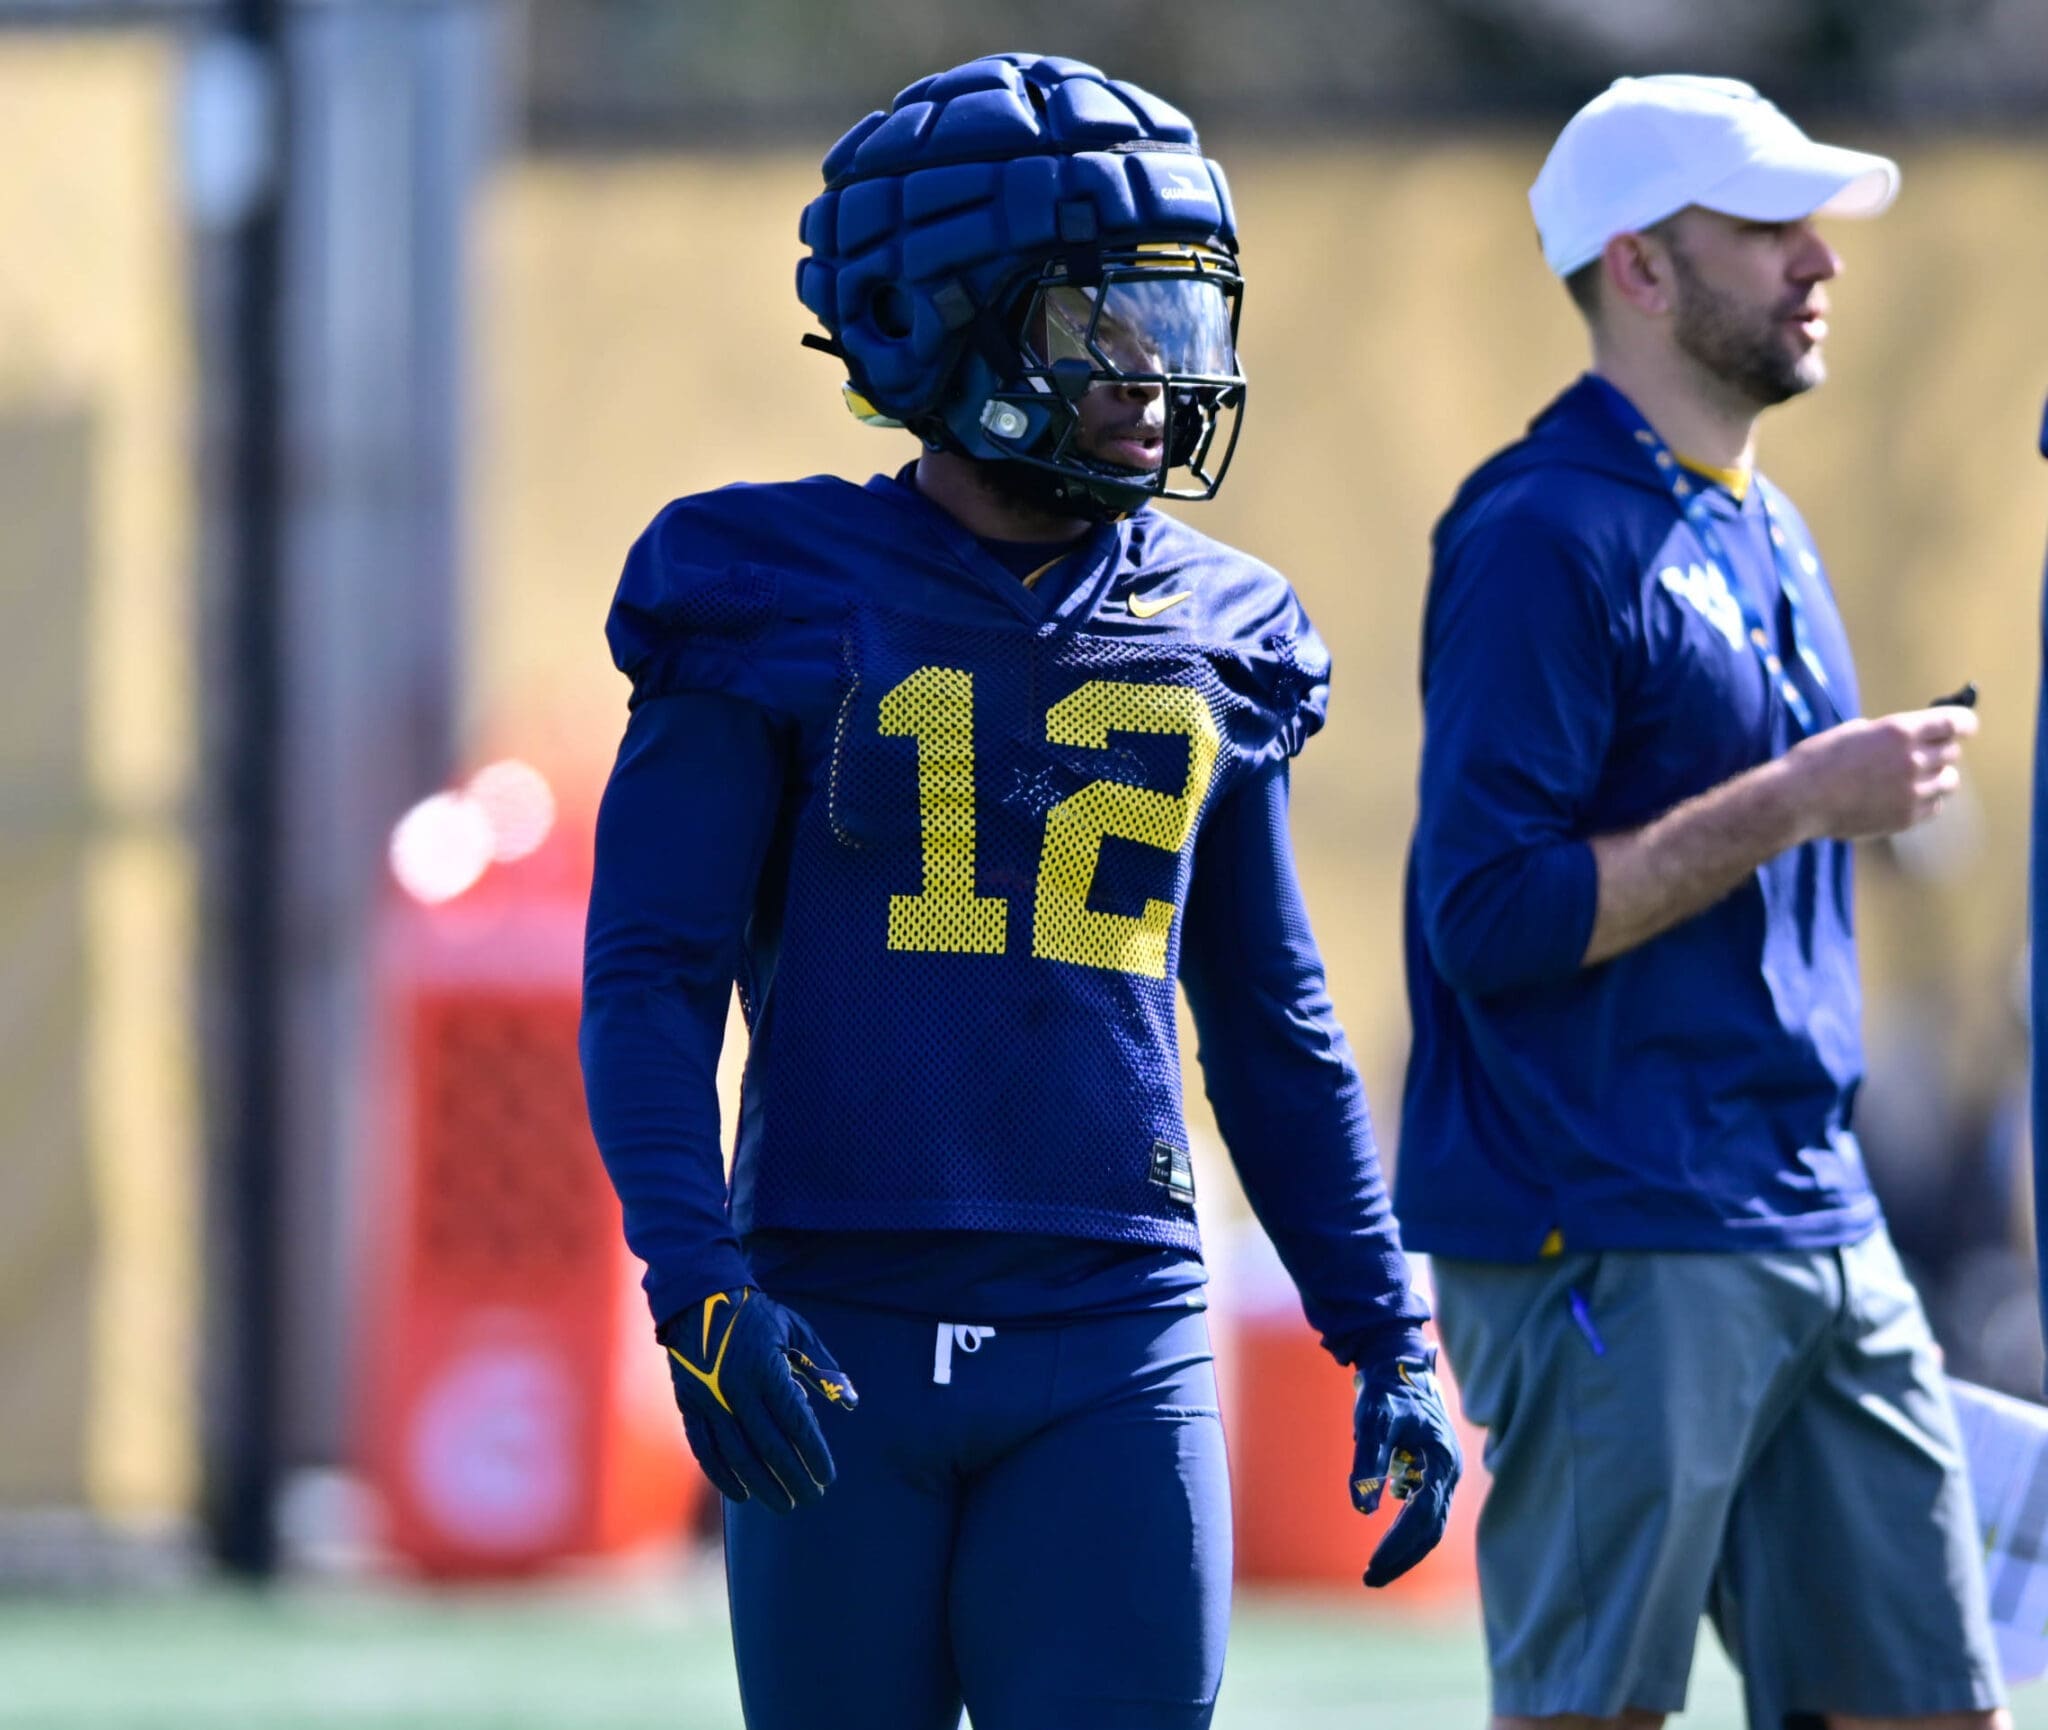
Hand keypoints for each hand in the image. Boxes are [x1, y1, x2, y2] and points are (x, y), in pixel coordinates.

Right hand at [660, 1287, 857, 1512]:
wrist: (699, 1299)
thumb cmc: (757, 1317)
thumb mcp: (796, 1331)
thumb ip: (824, 1368)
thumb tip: (853, 1403)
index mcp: (767, 1368)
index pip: (796, 1423)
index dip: (814, 1453)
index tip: (828, 1476)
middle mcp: (737, 1388)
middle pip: (770, 1446)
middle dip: (794, 1477)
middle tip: (812, 1497)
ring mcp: (710, 1399)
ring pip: (738, 1454)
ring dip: (763, 1485)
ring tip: (784, 1503)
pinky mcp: (690, 1405)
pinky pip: (705, 1450)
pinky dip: (723, 1476)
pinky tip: (742, 1494)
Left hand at [1350, 1348, 1461, 1588]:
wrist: (1398, 1360)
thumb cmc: (1386, 1389)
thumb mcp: (1373, 1420)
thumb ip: (1368, 1463)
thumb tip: (1363, 1510)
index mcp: (1441, 1463)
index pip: (1422, 1518)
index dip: (1398, 1545)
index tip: (1371, 1567)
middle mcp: (1447, 1473)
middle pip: (1430, 1530)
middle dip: (1401, 1557)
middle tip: (1370, 1579)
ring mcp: (1442, 1472)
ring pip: (1428, 1523)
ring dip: (1404, 1548)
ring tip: (1375, 1570)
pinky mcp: (1431, 1470)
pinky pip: (1423, 1510)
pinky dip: (1406, 1530)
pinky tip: (1386, 1540)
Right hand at [1785, 706, 1977, 841]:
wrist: (1798, 800)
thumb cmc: (1816, 761)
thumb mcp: (1854, 732)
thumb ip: (1889, 735)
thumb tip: (1910, 739)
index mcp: (1899, 732)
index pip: (1955, 723)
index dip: (1964, 723)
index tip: (1965, 726)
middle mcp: (1912, 760)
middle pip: (1952, 753)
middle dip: (1940, 750)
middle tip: (1923, 754)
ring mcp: (1912, 792)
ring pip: (1949, 782)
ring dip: (1938, 777)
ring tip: (1915, 779)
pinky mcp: (1906, 818)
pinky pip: (1934, 807)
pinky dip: (1926, 801)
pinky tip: (1905, 798)